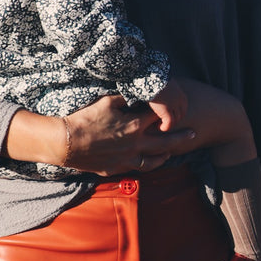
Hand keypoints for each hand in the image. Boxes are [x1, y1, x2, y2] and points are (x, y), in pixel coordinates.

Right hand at [61, 96, 195, 174]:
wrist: (66, 142)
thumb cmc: (85, 119)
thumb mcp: (107, 102)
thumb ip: (126, 98)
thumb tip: (139, 92)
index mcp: (135, 126)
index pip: (159, 119)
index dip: (169, 114)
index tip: (179, 111)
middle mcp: (135, 144)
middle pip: (165, 142)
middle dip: (181, 138)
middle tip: (194, 135)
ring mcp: (127, 159)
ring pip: (153, 160)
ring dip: (165, 156)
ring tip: (172, 153)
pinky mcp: (116, 168)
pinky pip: (136, 169)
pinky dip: (146, 166)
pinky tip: (149, 163)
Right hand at [148, 77, 188, 132]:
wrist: (151, 77)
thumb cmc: (155, 79)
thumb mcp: (166, 86)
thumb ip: (168, 93)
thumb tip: (162, 98)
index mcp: (182, 96)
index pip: (182, 111)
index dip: (175, 116)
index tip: (167, 118)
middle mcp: (180, 102)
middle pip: (180, 117)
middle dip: (172, 121)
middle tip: (162, 123)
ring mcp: (174, 107)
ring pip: (174, 121)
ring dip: (167, 125)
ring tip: (159, 125)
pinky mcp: (167, 111)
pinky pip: (169, 123)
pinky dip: (164, 127)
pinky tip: (159, 127)